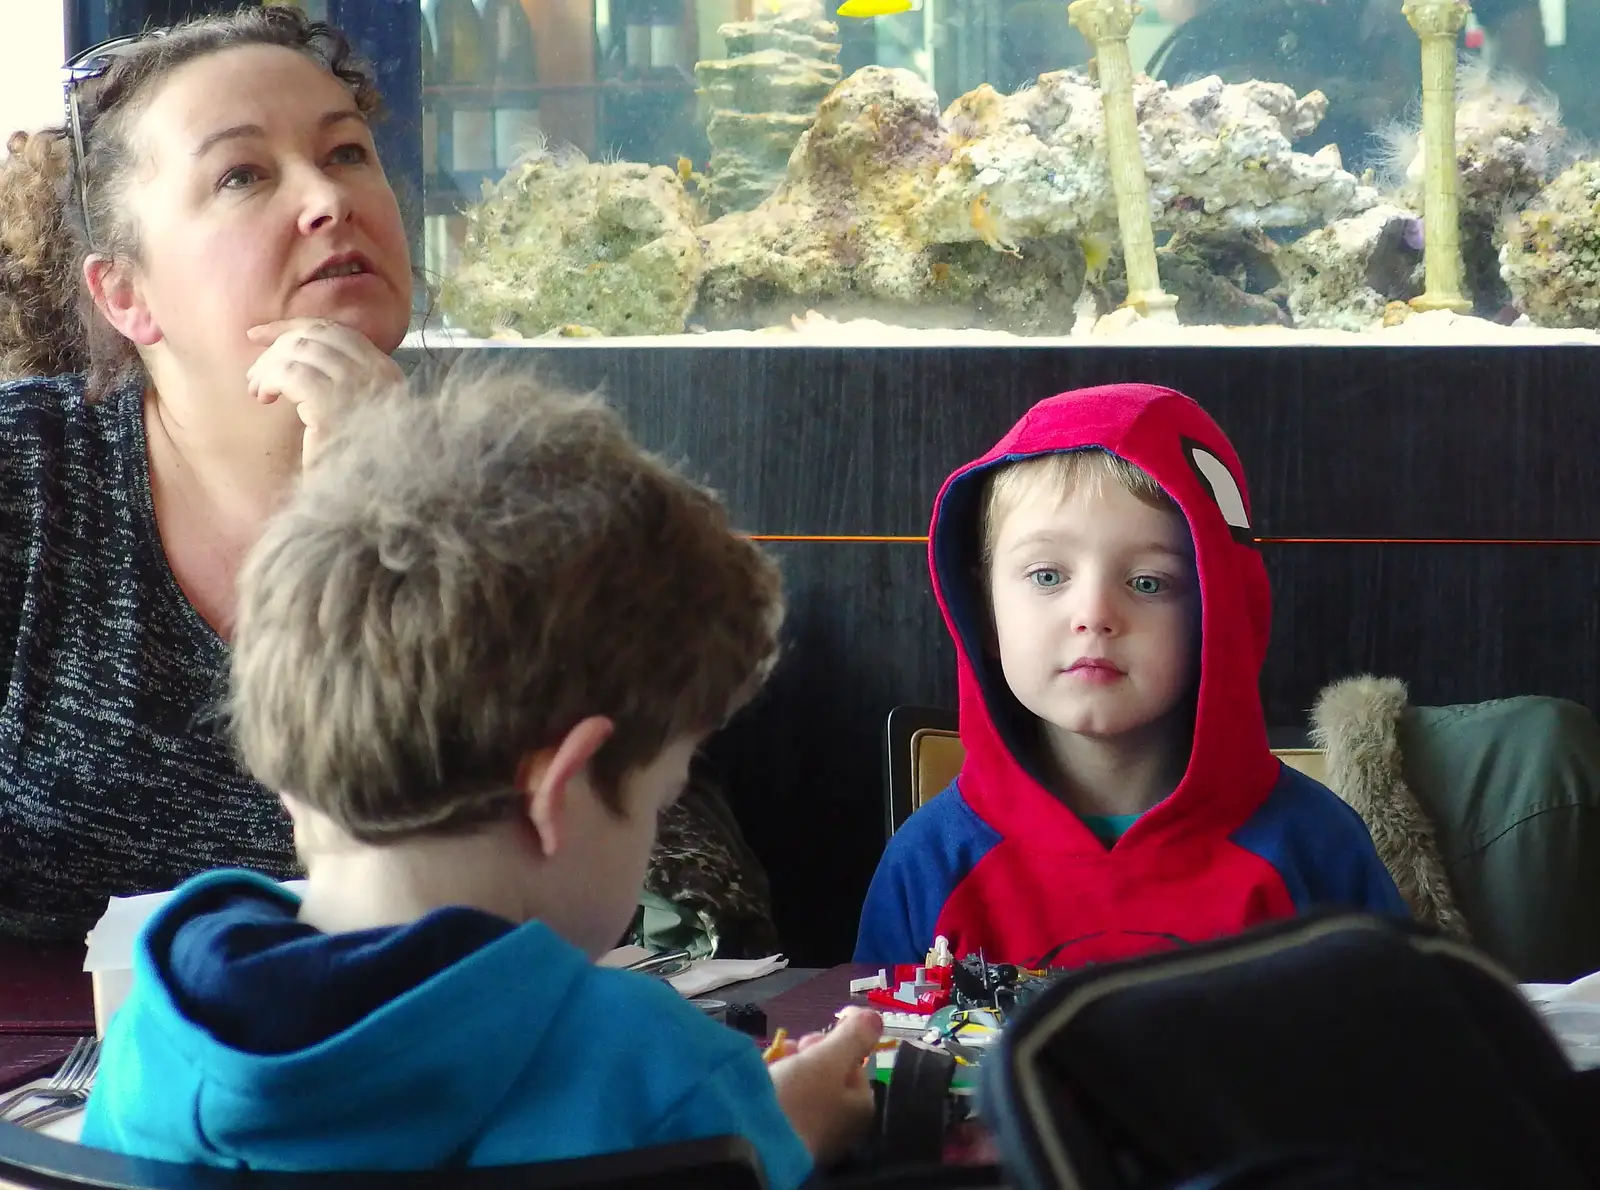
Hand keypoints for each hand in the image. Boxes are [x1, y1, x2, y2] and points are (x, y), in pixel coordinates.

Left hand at [245, 319, 404, 468]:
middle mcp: (378, 375)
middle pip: (316, 337)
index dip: (292, 327)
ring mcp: (358, 389)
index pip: (337, 332)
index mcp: (388, 374)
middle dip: (276, 348)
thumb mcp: (354, 410)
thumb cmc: (352, 462)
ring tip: (256, 389)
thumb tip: (291, 346)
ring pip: (300, 351)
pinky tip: (263, 397)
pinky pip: (291, 374)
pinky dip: (270, 380)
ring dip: (268, 366)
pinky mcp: (332, 407)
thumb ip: (340, 379)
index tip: (259, 335)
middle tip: (253, 374)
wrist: (358, 502)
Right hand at [767, 1007, 881, 1165]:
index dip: (833, 1044)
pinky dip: (779, 1090)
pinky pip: (789, 1106)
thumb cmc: (799, 1099)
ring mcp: (818, 1135)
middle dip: (809, 1056)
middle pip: (830, 1076)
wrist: (756, 1146)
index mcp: (861, 1105)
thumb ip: (853, 1036)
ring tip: (775, 1063)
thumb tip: (876, 1017)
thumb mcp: (827, 1060)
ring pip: (807, 1089)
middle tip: (792, 1050)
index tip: (810, 1039)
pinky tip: (765, 1082)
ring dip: (792, 1069)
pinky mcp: (791, 1140)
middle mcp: (845, 1124)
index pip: (853, 1063)